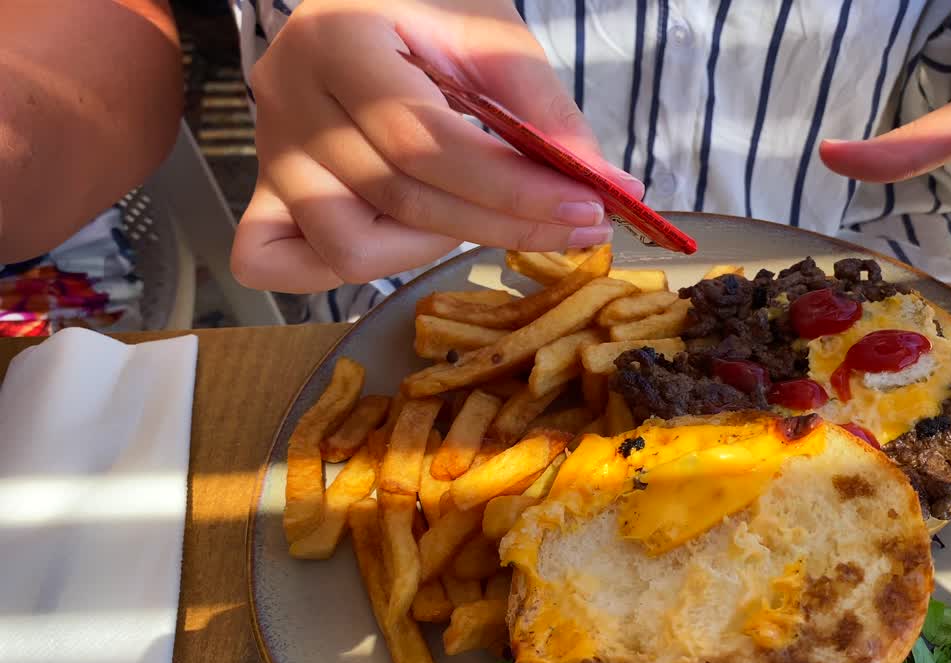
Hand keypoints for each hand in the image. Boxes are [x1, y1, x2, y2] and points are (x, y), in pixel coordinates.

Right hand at [231, 0, 640, 292]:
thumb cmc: (427, 4)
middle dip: (502, 225)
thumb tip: (608, 191)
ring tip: (473, 215)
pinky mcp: (266, 189)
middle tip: (576, 227)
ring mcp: (271, 152)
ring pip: (345, 245)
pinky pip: (276, 261)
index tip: (586, 209)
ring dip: (428, 250)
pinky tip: (400, 240)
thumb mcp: (492, 36)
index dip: (512, 189)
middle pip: (400, 199)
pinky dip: (338, 271)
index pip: (425, 143)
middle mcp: (288, 100)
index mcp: (336, 41)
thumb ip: (546, 113)